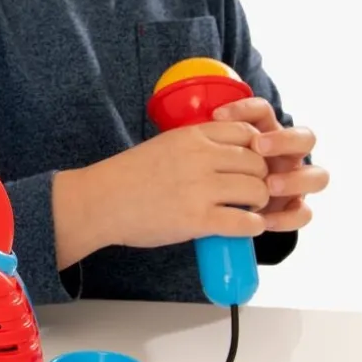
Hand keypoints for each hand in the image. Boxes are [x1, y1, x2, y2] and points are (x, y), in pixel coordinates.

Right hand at [58, 120, 270, 259]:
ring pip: (257, 190)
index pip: (246, 133)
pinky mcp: (197, 220)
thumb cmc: (127, 177)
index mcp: (192, 136)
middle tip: (251, 192)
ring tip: (249, 210)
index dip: (256, 150)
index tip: (250, 164)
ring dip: (259, 203)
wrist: (100, 202)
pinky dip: (252, 227)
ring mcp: (200, 189)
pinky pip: (244, 222)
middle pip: (257, 162)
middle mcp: (200, 158)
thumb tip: (226, 155)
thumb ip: (195, 146)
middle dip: (261, 178)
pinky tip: (246, 228)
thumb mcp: (163, 146)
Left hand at [212, 97, 328, 231]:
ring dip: (294, 179)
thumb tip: (188, 133)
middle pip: (305, 138)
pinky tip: (264, 221)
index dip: (245, 110)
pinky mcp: (294, 208)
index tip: (218, 116)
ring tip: (269, 186)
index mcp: (264, 133)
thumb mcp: (203, 159)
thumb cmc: (205, 179)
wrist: (212, 206)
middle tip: (260, 147)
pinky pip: (303, 213)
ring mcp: (295, 181)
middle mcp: (286, 154)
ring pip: (317, 176)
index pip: (262, 112)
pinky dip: (286, 217)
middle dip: (284, 140)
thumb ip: (204, 145)